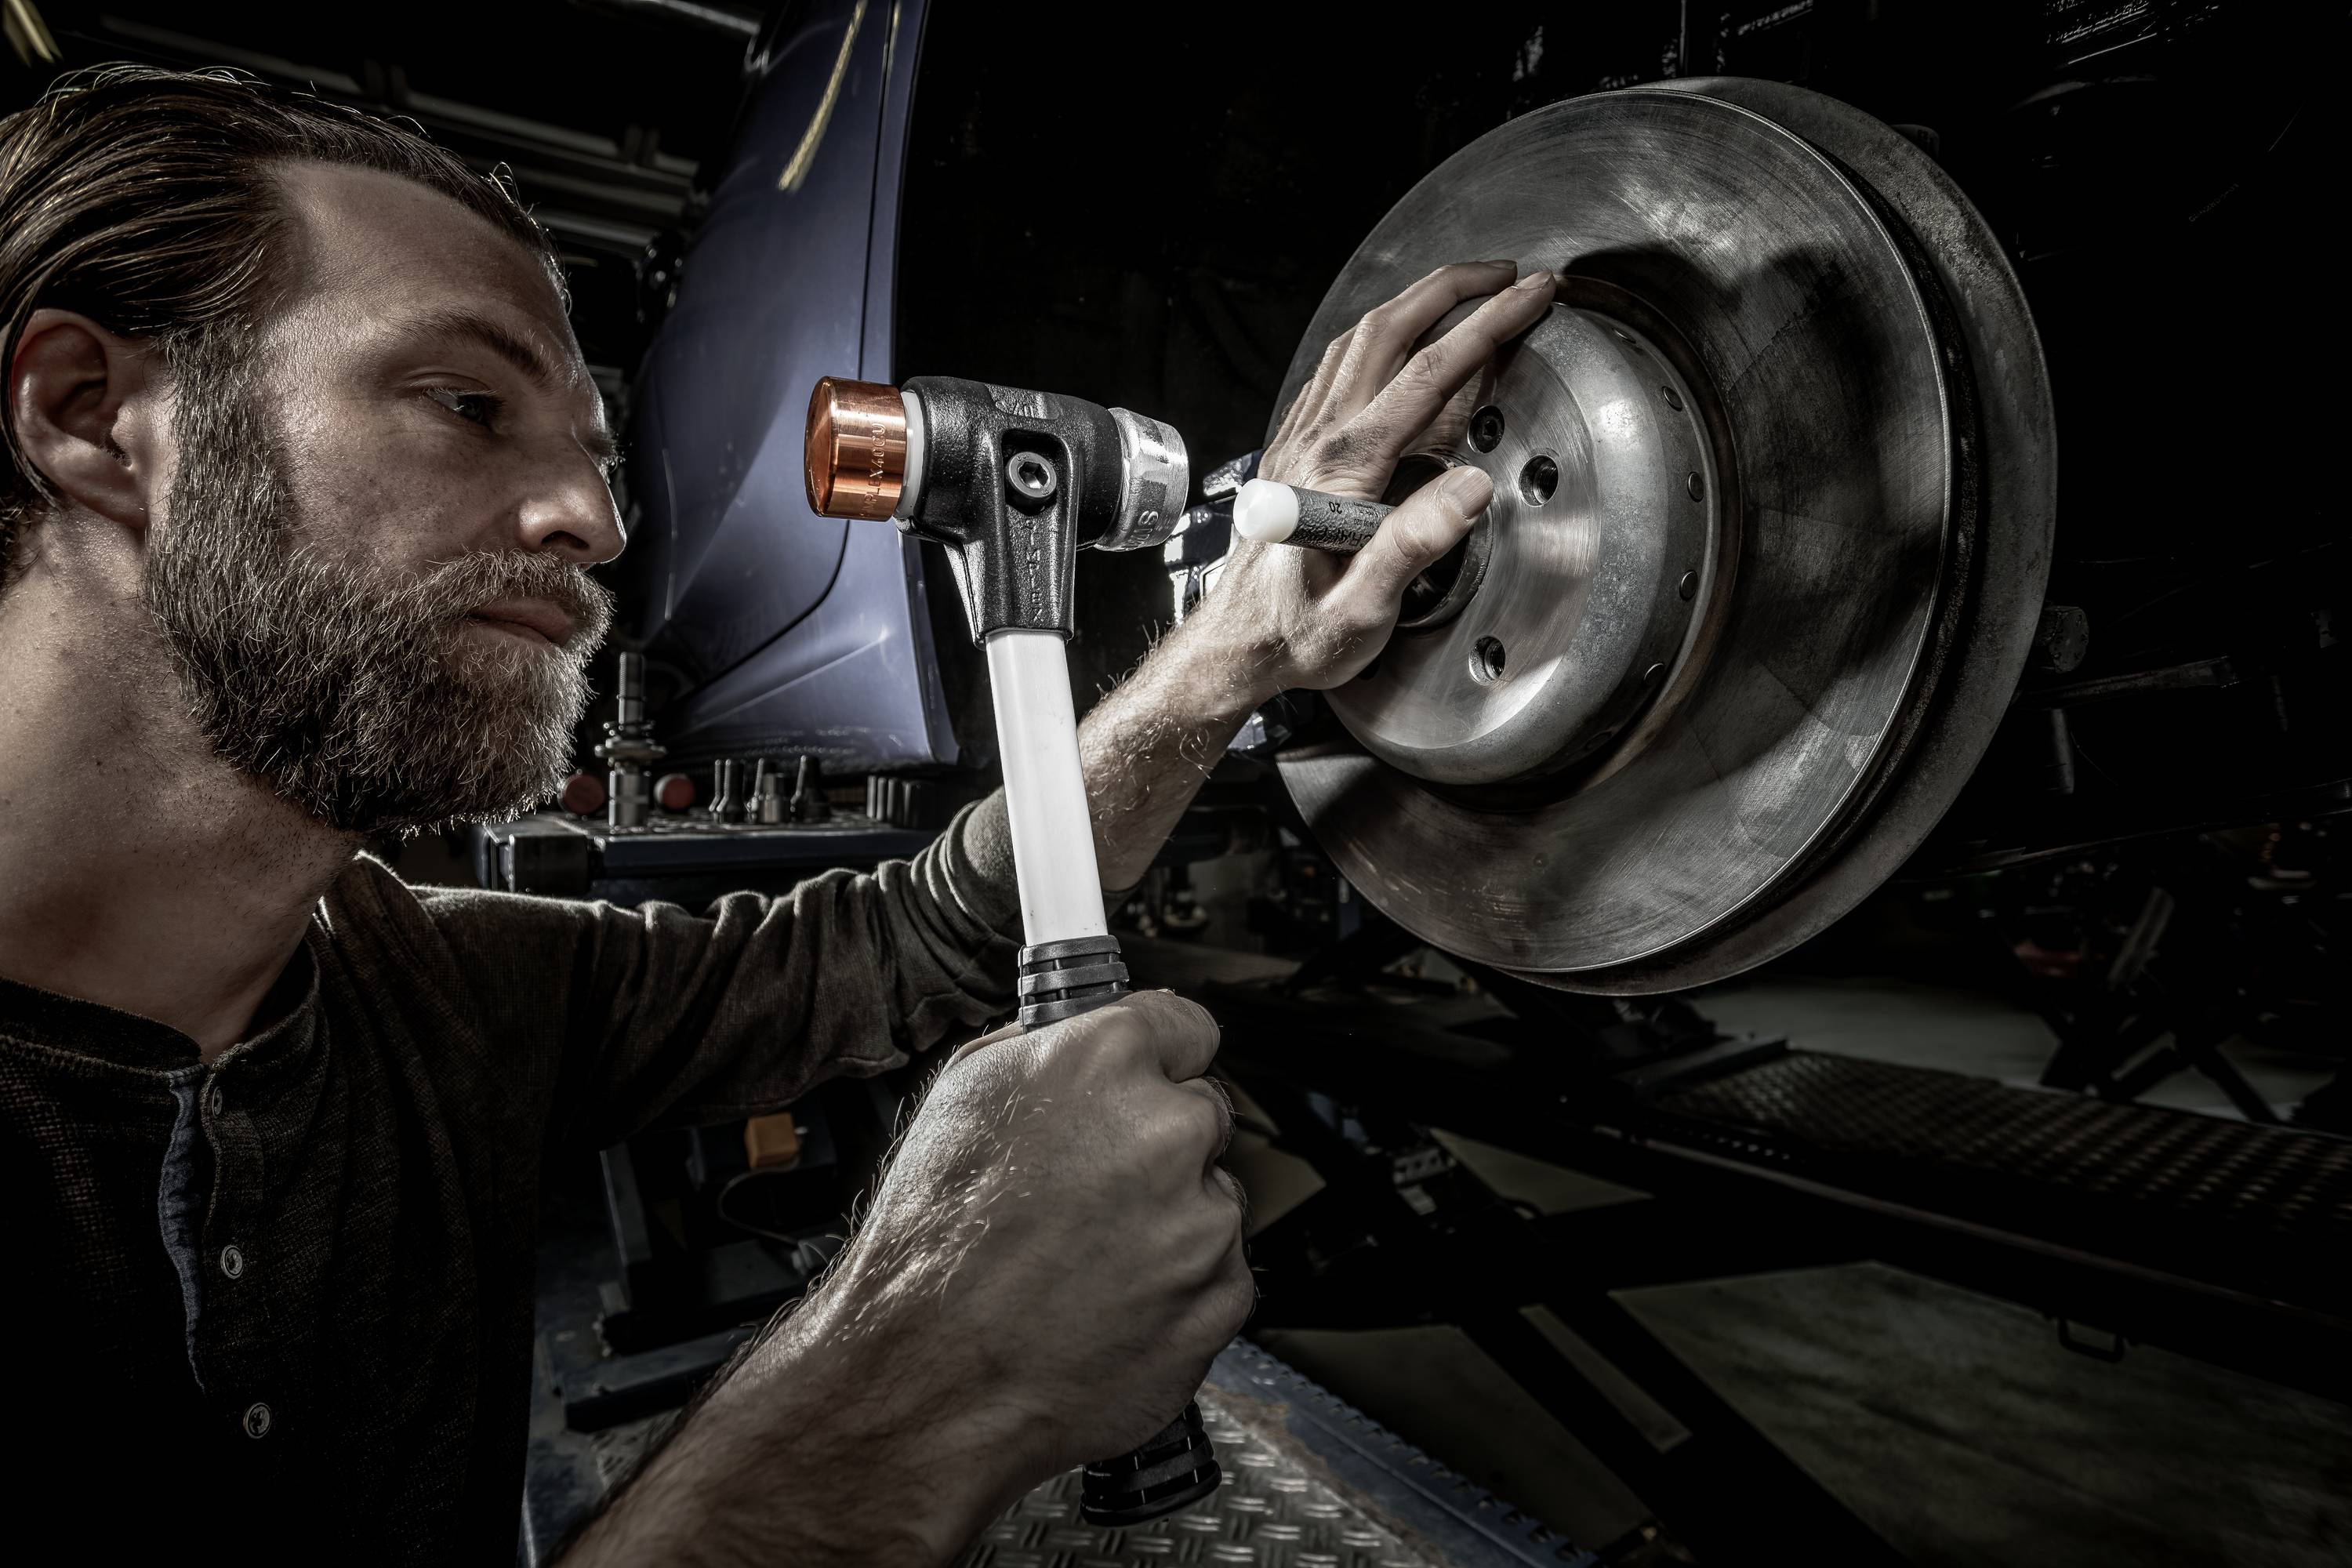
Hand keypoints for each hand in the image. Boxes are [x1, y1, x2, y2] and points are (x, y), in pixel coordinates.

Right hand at [574, 991, 1247, 1565]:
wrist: (928, 1379)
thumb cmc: (930, 1248)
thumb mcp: (962, 1099)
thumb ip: (1045, 1052)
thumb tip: (1084, 1034)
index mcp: (1102, 1063)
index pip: (1186, 1027)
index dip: (1159, 1057)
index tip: (1149, 1076)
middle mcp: (1165, 1131)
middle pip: (1201, 1115)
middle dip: (1156, 1145)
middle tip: (1090, 1190)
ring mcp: (1202, 1219)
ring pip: (1210, 1198)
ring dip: (1168, 1219)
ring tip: (1083, 1258)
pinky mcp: (1220, 1296)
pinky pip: (1218, 1272)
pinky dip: (1177, 1287)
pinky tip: (1107, 1300)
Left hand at [1187, 260, 1557, 694]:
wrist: (1237, 644)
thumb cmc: (1298, 633)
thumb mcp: (1364, 608)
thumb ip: (1413, 545)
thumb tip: (1470, 488)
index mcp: (1344, 468)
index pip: (1428, 373)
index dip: (1487, 325)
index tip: (1531, 296)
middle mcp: (1317, 439)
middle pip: (1387, 331)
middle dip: (1453, 288)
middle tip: (1506, 274)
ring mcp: (1301, 438)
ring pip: (1356, 340)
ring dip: (1414, 303)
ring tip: (1462, 290)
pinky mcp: (1294, 448)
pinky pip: (1336, 369)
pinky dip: (1378, 336)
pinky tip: (1395, 342)